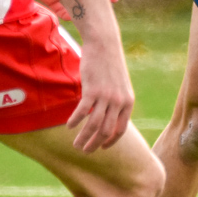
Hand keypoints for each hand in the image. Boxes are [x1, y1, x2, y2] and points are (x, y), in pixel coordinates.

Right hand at [67, 35, 134, 151]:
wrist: (105, 45)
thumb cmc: (110, 66)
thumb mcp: (119, 86)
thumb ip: (116, 102)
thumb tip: (107, 118)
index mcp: (128, 102)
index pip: (121, 129)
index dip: (111, 141)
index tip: (101, 147)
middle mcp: (119, 102)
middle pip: (106, 131)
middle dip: (95, 144)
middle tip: (85, 151)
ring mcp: (106, 96)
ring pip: (94, 125)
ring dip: (84, 138)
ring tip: (76, 145)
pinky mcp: (92, 90)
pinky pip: (82, 112)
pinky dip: (75, 121)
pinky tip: (69, 126)